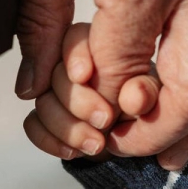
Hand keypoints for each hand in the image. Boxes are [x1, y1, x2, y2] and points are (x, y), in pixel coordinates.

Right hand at [23, 23, 160, 160]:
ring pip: (42, 99)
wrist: (142, 141)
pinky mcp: (47, 119)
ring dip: (66, 126)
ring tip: (96, 143)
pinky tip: (71, 151)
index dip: (75, 54)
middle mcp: (74, 65)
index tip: (82, 75)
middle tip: (105, 120)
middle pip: (55, 71)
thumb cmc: (153, 111)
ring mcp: (58, 92)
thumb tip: (133, 100)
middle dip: (78, 101)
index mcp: (100, 45)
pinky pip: (32, 124)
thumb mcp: (155, 97)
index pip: (74, 36)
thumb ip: (146, 91)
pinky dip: (48, 139)